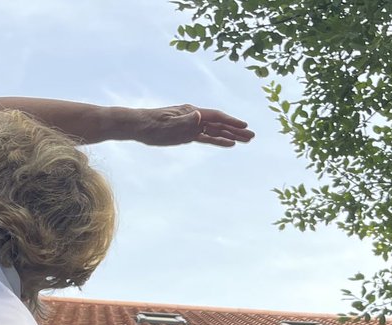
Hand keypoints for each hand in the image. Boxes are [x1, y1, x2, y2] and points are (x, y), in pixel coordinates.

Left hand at [133, 105, 253, 147]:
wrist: (138, 126)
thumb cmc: (152, 124)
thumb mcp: (168, 124)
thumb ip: (185, 120)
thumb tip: (200, 115)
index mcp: (192, 113)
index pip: (216, 117)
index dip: (231, 122)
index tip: (244, 126)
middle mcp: (195, 117)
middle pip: (220, 124)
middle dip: (236, 130)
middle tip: (252, 136)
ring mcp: (192, 126)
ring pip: (216, 131)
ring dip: (231, 136)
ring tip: (246, 141)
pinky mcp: (188, 134)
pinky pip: (207, 138)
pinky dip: (219, 141)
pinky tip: (229, 144)